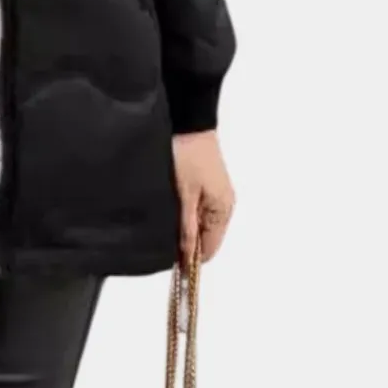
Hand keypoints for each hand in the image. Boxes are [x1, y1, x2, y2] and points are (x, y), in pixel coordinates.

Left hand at [173, 130, 234, 264]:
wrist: (190, 124)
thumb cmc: (188, 155)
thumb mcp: (184, 193)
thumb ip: (186, 225)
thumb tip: (187, 254)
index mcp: (223, 210)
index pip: (210, 248)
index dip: (193, 258)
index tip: (172, 263)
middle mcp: (225, 205)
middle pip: (208, 237)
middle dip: (189, 244)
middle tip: (162, 244)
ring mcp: (218, 195)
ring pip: (204, 224)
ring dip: (188, 229)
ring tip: (165, 228)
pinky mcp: (210, 185)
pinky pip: (202, 210)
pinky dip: (190, 216)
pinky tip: (173, 212)